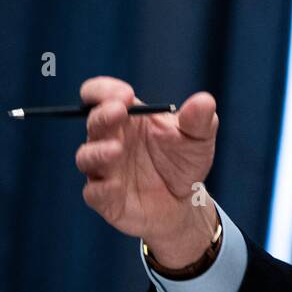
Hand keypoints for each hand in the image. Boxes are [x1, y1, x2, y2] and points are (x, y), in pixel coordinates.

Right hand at [74, 76, 219, 265]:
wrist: (184, 201)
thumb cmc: (183, 161)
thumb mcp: (198, 138)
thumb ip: (199, 120)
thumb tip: (204, 100)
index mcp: (127, 117)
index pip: (101, 95)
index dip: (104, 90)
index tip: (125, 94)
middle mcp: (108, 139)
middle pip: (94, 122)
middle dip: (103, 115)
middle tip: (119, 111)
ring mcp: (103, 169)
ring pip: (87, 157)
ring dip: (98, 151)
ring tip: (116, 149)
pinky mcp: (103, 198)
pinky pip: (95, 192)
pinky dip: (103, 188)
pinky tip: (116, 185)